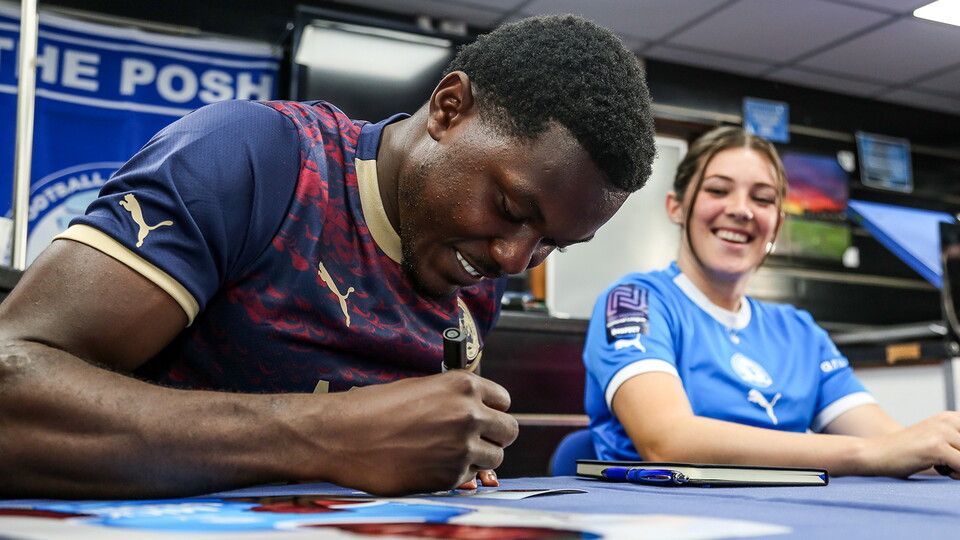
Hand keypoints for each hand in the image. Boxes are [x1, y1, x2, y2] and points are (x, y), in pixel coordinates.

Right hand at [305, 371, 517, 495]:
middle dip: (495, 436)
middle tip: (476, 440)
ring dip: (479, 458)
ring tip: (450, 453)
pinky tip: (432, 464)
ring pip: (495, 458)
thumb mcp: (422, 388)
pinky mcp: (450, 476)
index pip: (503, 401)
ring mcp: (463, 447)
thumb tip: (476, 413)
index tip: (485, 417)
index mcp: (463, 385)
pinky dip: (458, 474)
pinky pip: (470, 477)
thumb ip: (454, 399)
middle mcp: (469, 414)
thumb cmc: (373, 409)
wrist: (342, 436)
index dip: (493, 410)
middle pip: (508, 431)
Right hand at [859, 412, 959, 478]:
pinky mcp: (935, 446)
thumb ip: (957, 445)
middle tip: (951, 465)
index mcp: (951, 417)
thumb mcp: (937, 442)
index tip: (954, 456)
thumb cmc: (906, 453)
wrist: (875, 454)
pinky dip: (957, 474)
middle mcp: (949, 420)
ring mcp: (942, 432)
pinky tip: (942, 471)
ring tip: (948, 468)